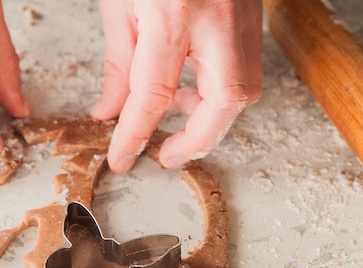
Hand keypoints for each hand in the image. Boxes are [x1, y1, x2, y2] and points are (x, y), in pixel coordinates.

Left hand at [91, 0, 262, 171]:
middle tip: (169, 155)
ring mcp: (243, 14)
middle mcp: (219, 16)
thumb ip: (119, 61)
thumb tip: (111, 111)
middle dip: (199, 140)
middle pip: (226, 100)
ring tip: (177, 114)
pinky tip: (193, 87)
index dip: (135, 134)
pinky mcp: (252, 14)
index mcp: (174, 11)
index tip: (123, 157)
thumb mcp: (120, 4)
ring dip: (212, 116)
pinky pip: (245, 66)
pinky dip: (220, 89)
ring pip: (245, 87)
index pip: (155, 93)